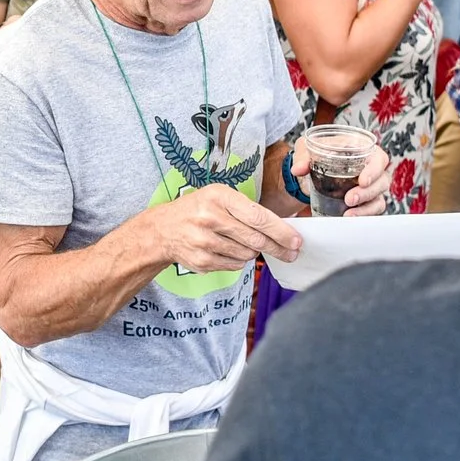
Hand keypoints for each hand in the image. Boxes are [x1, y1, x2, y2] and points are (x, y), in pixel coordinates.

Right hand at [157, 182, 301, 272]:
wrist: (163, 229)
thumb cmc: (198, 210)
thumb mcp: (219, 197)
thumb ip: (247, 209)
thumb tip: (282, 229)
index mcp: (218, 196)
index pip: (257, 216)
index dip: (281, 230)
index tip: (296, 240)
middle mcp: (209, 217)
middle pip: (256, 238)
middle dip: (278, 247)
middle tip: (291, 253)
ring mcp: (204, 241)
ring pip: (247, 253)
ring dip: (254, 251)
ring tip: (246, 243)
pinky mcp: (201, 261)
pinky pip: (234, 265)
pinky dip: (239, 259)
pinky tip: (230, 250)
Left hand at [291, 137, 393, 217]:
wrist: (310, 172)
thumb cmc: (314, 154)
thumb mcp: (305, 149)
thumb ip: (303, 157)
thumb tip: (298, 169)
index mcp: (362, 150)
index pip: (378, 158)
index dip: (374, 170)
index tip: (362, 181)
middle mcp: (370, 168)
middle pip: (381, 181)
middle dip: (367, 193)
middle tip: (349, 199)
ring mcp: (370, 186)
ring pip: (378, 198)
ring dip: (365, 208)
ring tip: (347, 214)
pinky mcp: (365, 201)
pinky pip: (371, 210)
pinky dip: (362, 215)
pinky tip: (349, 218)